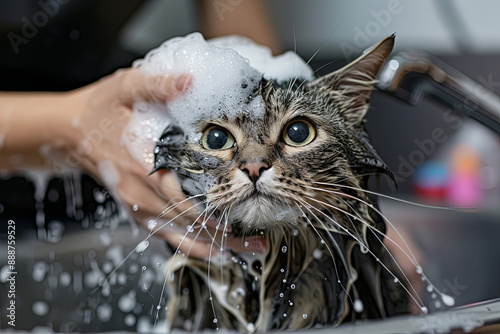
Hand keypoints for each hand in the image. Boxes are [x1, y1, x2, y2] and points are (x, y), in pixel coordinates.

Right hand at [66, 68, 265, 257]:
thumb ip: (158, 84)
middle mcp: (140, 191)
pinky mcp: (137, 212)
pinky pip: (166, 236)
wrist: (71, 132)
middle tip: (258, 237)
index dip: (211, 205)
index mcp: (142, 161)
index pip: (180, 192)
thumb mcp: (126, 88)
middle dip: (223, 230)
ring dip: (214, 244)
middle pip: (187, 219)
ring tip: (247, 247)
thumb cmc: (102, 109)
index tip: (243, 211)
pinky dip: (192, 246)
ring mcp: (138, 205)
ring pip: (179, 234)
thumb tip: (191, 80)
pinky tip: (217, 251)